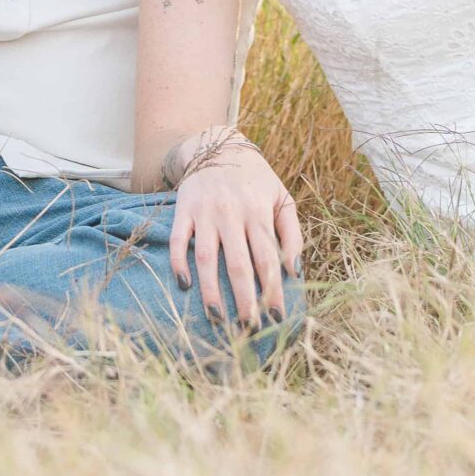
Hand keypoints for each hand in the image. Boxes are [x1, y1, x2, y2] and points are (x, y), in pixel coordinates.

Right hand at [167, 129, 302, 328]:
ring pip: (207, 258)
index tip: (278, 318)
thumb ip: (292, 233)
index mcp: (260, 212)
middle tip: (249, 329)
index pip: (268, 259)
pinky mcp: (184, 211)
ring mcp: (206, 213)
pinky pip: (179, 242)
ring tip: (217, 319)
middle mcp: (232, 213)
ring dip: (211, 291)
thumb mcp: (282, 198)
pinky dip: (180, 264)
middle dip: (245, 299)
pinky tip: (184, 288)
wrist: (217, 146)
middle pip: (239, 264)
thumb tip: (295, 271)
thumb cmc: (256, 180)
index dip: (273, 290)